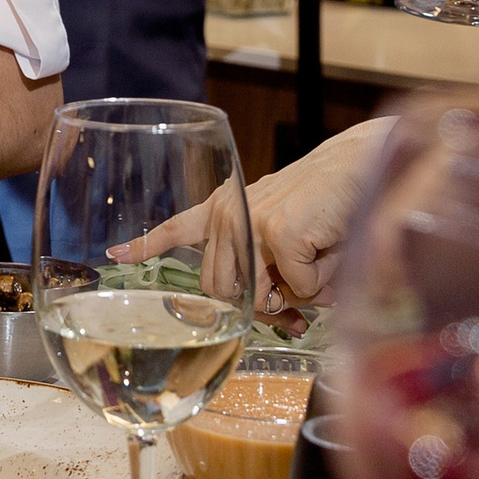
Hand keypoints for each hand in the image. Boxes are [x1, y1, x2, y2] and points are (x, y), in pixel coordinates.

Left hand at [114, 117, 393, 314]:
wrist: (364, 165)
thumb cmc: (329, 203)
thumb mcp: (286, 236)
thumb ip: (266, 271)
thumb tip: (274, 312)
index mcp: (225, 208)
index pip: (176, 228)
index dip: (145, 245)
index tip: (115, 254)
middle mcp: (229, 213)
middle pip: (221, 292)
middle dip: (259, 310)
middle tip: (294, 313)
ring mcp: (252, 222)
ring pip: (259, 298)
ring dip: (294, 296)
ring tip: (320, 265)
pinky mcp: (281, 232)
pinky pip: (298, 289)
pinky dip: (321, 283)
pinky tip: (330, 249)